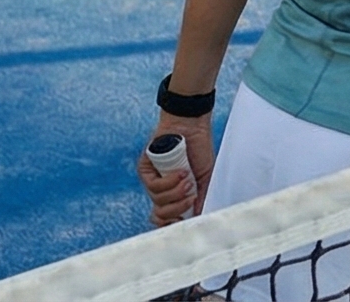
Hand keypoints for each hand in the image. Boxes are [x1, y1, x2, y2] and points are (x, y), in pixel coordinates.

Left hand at [137, 112, 215, 226]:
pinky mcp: (145, 169)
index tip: (183, 221)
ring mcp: (152, 179)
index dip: (170, 224)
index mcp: (174, 193)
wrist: (191, 126)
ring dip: (176, 193)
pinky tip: (181, 173)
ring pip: (157, 201)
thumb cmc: (199, 149)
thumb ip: (202, 197)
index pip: (164, 217)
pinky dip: (169, 182)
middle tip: (191, 197)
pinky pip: (154, 186)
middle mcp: (161, 189)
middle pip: (160, 214)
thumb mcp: (205, 177)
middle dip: (177, 210)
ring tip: (188, 180)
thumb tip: (198, 218)